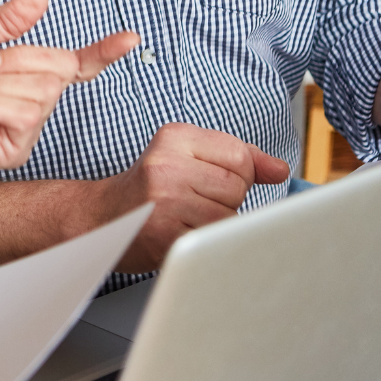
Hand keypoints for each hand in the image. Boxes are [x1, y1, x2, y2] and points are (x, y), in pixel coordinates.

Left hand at [0, 0, 137, 238]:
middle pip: (59, 67)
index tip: (131, 37)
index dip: (104, 52)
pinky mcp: (14, 149)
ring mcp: (25, 127)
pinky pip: (25, 115)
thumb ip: (6, 23)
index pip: (75, 64)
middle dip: (19, 57)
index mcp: (25, 73)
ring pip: (42, 91)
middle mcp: (32, 100)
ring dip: (0, 82)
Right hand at [99, 122, 288, 272]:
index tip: (212, 182)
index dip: (237, 176)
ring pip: (229, 216)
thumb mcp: (186, 156)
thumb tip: (279, 169)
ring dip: (216, 224)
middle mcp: (168, 164)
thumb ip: (237, 158)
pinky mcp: (165, 234)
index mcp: (175, 137)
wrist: (100, 218)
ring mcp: (165, 200)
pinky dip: (204, 242)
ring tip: (187, 218)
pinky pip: (212, 240)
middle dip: (226, 201)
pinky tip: (181, 233)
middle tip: (193, 202)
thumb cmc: (148, 188)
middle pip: (237, 187)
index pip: (240, 156)